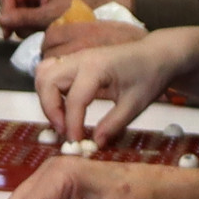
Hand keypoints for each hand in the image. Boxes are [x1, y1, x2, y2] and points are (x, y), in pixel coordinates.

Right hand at [33, 25, 198, 142]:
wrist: (156, 55)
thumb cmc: (149, 76)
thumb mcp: (136, 104)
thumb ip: (114, 124)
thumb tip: (95, 143)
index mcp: (98, 68)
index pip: (75, 99)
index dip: (72, 124)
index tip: (76, 142)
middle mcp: (81, 59)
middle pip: (48, 82)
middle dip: (50, 110)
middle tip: (65, 130)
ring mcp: (75, 58)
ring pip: (43, 74)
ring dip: (46, 99)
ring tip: (62, 119)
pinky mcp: (74, 61)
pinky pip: (49, 71)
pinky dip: (48, 89)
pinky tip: (62, 105)